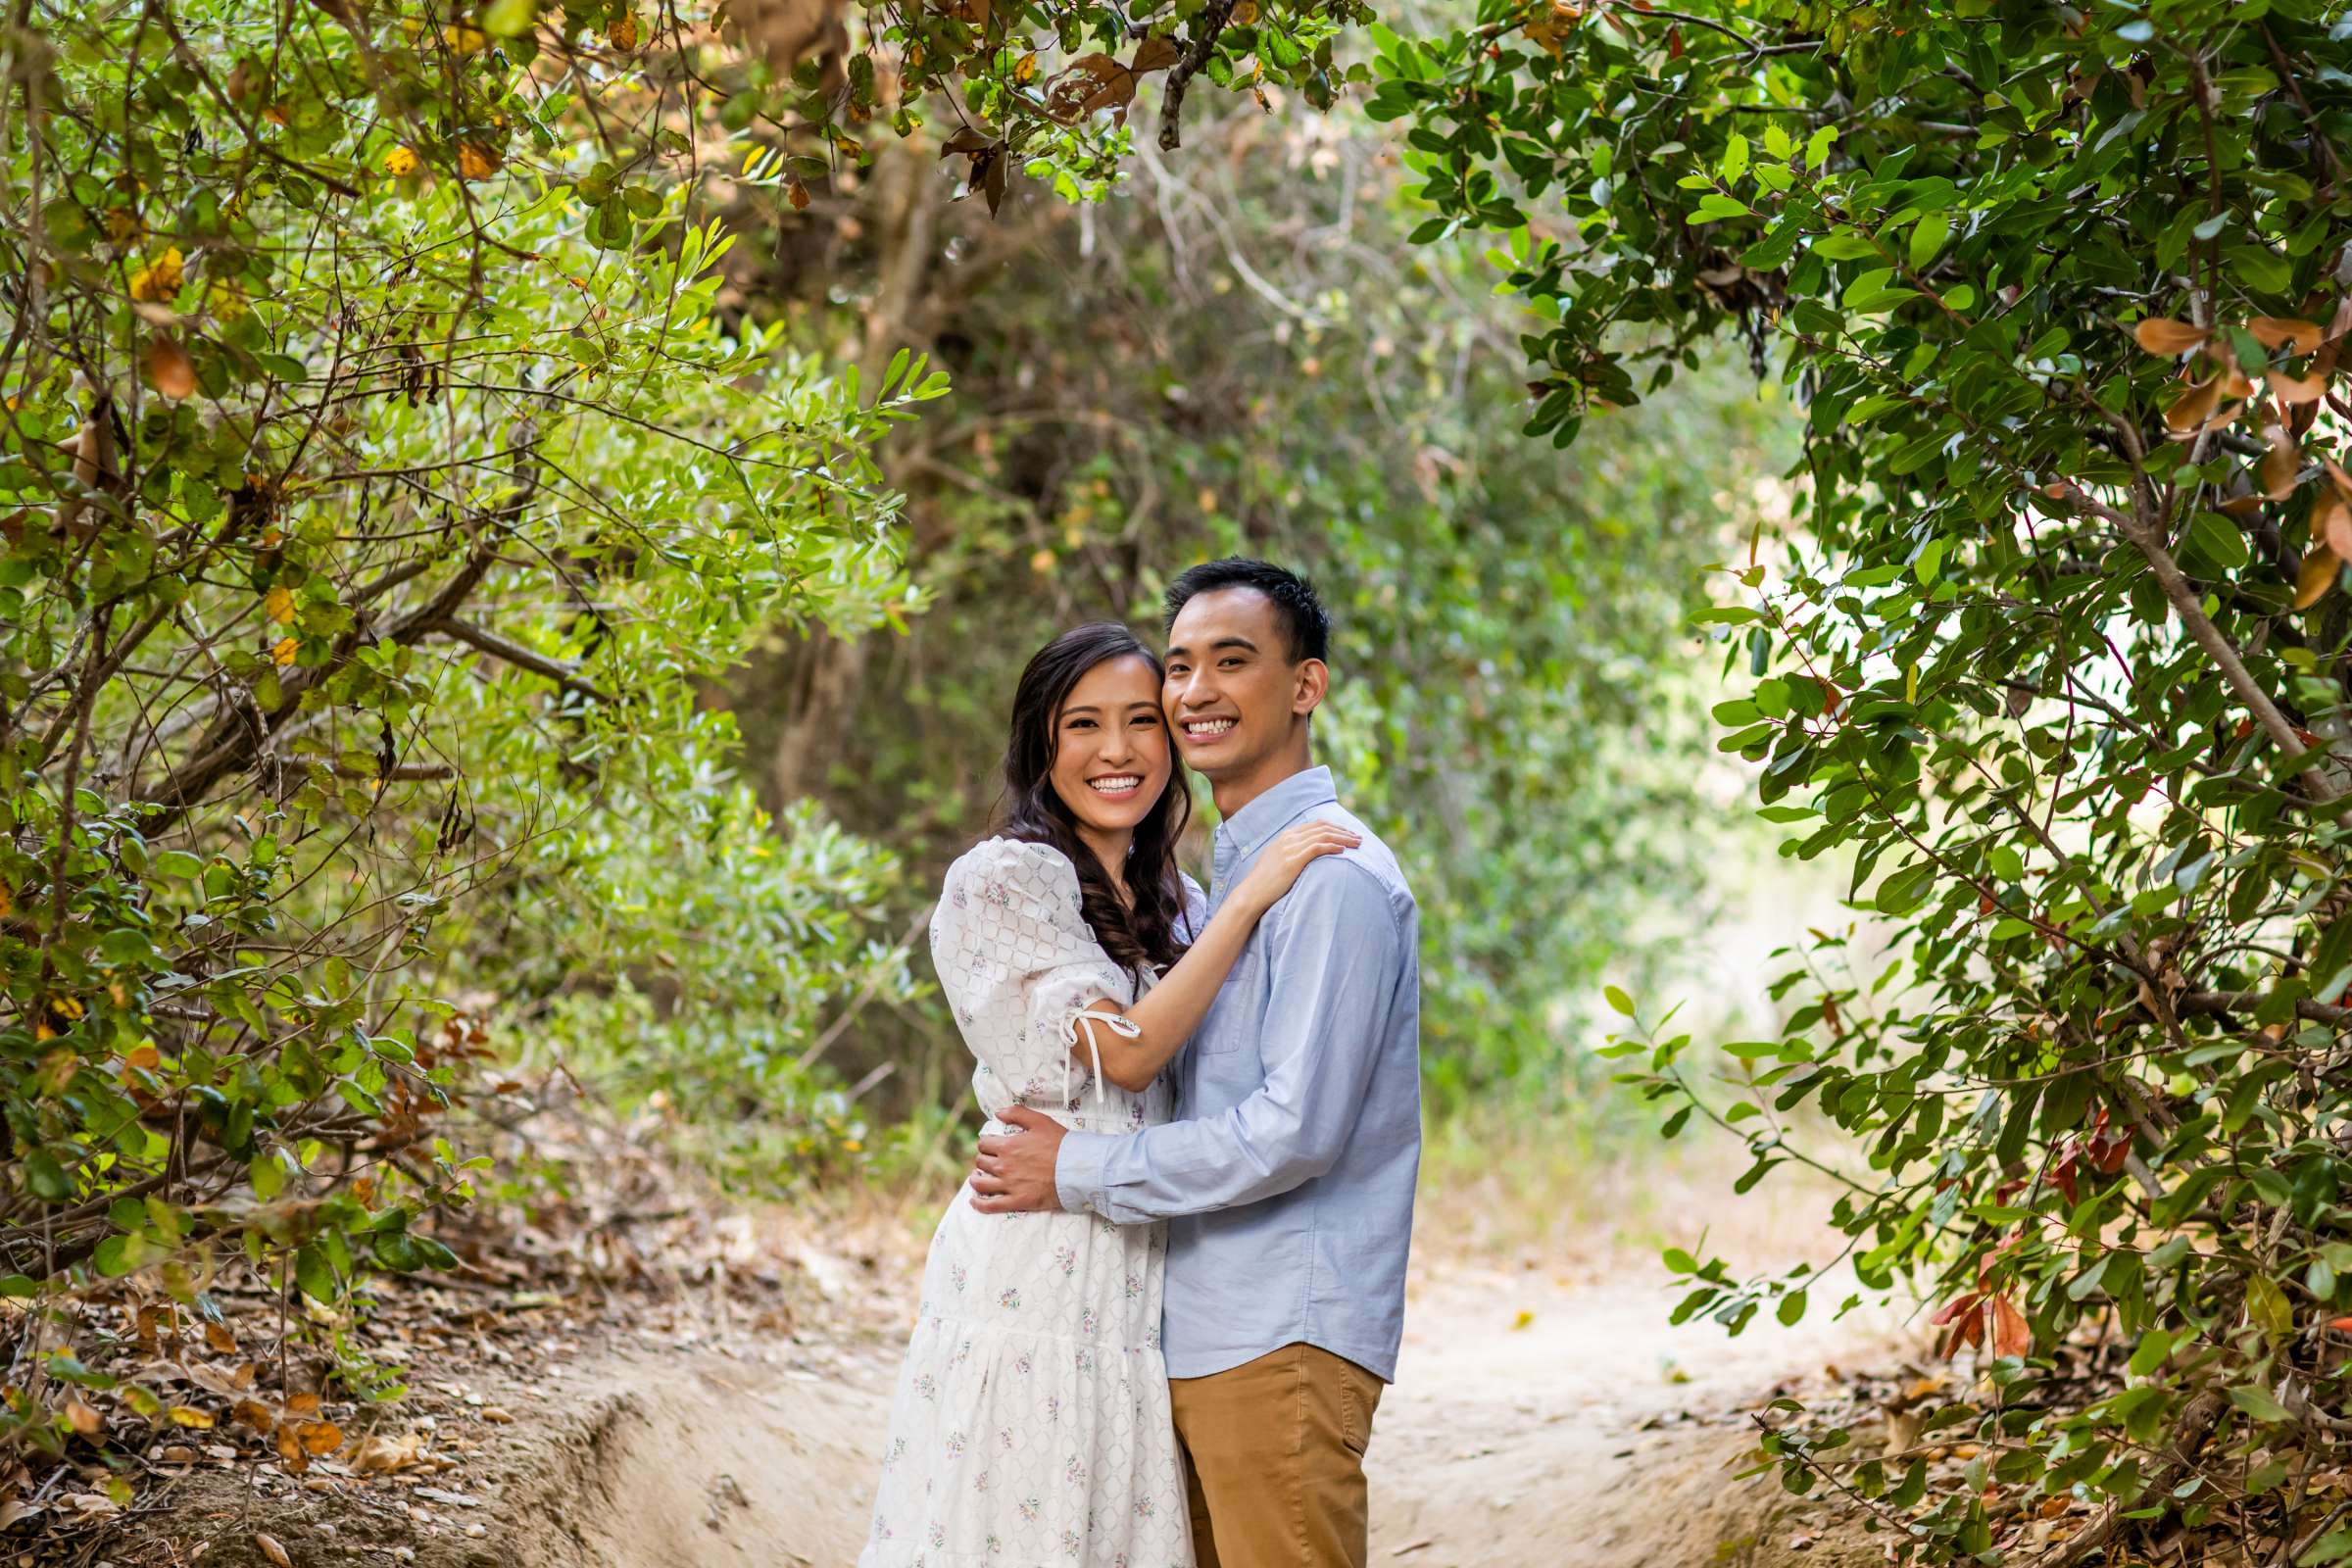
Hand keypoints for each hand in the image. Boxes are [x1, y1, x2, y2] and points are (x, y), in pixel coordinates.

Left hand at [970, 1104, 1068, 1213]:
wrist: (1076, 1169)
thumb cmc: (1060, 1144)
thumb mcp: (1040, 1121)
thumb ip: (1017, 1113)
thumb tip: (998, 1113)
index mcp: (1008, 1146)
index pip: (984, 1144)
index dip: (986, 1144)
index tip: (991, 1146)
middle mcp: (1004, 1166)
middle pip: (981, 1162)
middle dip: (983, 1159)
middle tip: (990, 1161)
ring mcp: (1009, 1185)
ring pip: (980, 1183)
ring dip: (976, 1179)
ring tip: (978, 1177)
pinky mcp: (1017, 1201)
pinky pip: (990, 1205)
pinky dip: (979, 1204)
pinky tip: (975, 1201)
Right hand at [1230, 821, 1360, 916]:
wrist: (1251, 894)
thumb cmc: (1264, 884)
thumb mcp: (1277, 863)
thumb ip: (1290, 855)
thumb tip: (1305, 858)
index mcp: (1285, 837)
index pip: (1316, 825)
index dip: (1335, 827)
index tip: (1348, 833)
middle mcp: (1288, 839)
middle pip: (1323, 828)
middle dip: (1344, 831)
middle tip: (1359, 837)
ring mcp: (1290, 848)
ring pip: (1323, 836)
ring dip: (1343, 838)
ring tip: (1358, 844)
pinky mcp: (1293, 860)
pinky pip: (1318, 848)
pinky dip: (1333, 846)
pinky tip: (1344, 850)